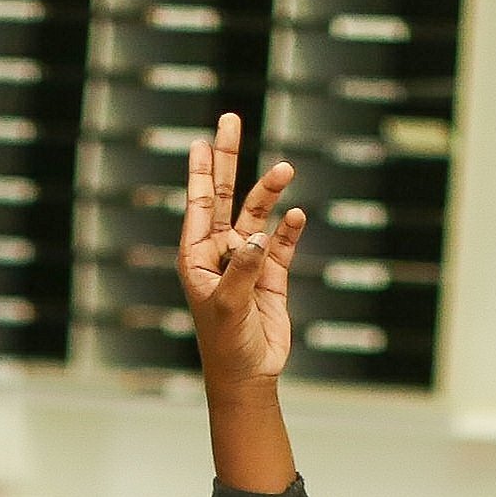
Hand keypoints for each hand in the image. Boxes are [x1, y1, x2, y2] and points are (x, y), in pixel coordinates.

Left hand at [182, 114, 302, 386]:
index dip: (201, 172)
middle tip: (228, 121)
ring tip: (285, 169)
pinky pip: (282, 243)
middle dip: (228, 160)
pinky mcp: (272, 276)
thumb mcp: (228, 306)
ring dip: (270, 192)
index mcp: (197, 257)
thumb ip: (241, 269)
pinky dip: (290, 228)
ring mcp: (247, 261)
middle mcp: (221, 252)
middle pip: (225, 196)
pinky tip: (297, 214)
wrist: (250, 375)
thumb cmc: (227, 344)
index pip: (199, 205)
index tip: (200, 141)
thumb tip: (256, 237)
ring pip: (258, 215)